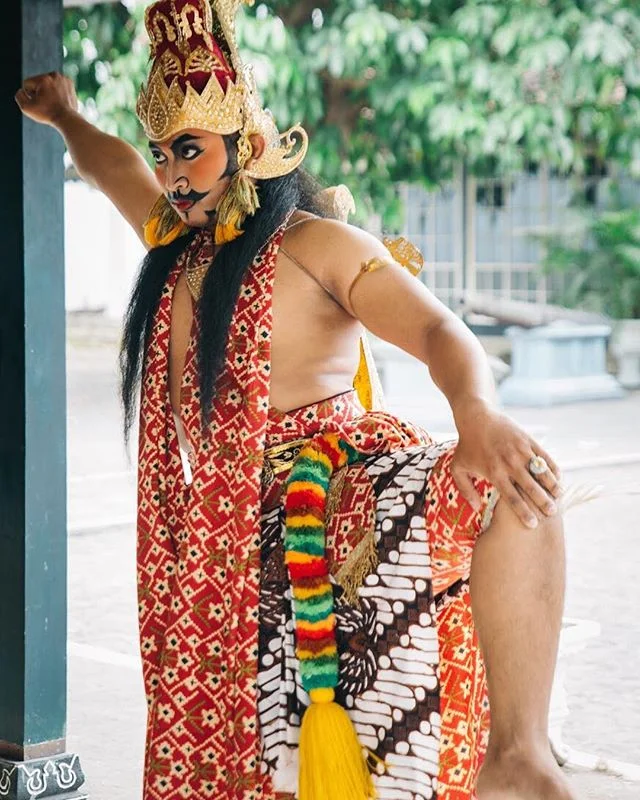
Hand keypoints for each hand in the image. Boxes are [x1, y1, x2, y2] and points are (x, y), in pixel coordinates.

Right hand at [15, 72, 77, 127]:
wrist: (68, 119)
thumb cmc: (47, 114)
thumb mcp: (27, 108)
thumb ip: (19, 96)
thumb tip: (22, 90)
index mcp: (44, 78)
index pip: (27, 84)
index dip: (29, 95)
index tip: (39, 103)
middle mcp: (54, 75)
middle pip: (37, 83)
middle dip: (39, 92)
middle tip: (47, 104)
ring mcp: (63, 78)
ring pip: (47, 84)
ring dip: (47, 92)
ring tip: (53, 102)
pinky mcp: (69, 83)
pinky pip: (56, 85)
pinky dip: (57, 92)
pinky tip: (59, 100)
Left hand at [451, 400, 560, 528]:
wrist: (476, 417)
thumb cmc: (466, 445)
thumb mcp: (458, 468)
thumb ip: (465, 490)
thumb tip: (476, 508)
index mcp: (494, 473)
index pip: (512, 498)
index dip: (524, 513)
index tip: (532, 524)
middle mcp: (509, 463)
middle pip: (531, 488)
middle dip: (543, 502)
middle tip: (551, 513)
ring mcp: (521, 451)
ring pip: (542, 472)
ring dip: (553, 485)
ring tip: (559, 496)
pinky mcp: (528, 440)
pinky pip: (545, 457)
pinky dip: (553, 468)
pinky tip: (558, 478)